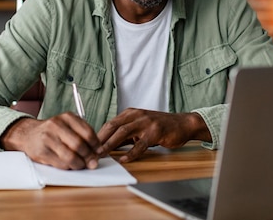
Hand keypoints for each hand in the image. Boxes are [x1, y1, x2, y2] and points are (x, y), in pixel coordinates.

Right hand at [0, 112, 100, 169]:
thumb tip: (98, 153)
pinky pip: (61, 164)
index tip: (99, 152)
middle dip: (89, 157)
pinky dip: (68, 167)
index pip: (87, 132)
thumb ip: (83, 136)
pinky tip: (69, 165)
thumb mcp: (68, 126)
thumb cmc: (53, 132)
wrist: (28, 134)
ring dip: (79, 164)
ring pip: (70, 156)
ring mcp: (48, 138)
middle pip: (79, 145)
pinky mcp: (41, 152)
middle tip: (92, 163)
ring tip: (81, 165)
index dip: (96, 145)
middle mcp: (56, 125)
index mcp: (67, 117)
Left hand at [97, 109, 211, 162]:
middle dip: (100, 139)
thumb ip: (125, 135)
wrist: (182, 124)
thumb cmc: (160, 126)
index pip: (110, 123)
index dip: (98, 135)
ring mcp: (146, 123)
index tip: (89, 146)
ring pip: (123, 133)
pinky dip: (130, 153)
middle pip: (113, 126)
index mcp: (130, 113)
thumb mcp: (140, 127)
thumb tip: (108, 145)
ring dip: (110, 145)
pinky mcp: (155, 132)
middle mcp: (136, 115)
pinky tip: (123, 159)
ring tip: (101, 155)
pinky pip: (140, 144)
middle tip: (90, 151)